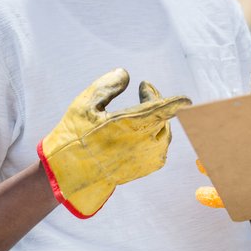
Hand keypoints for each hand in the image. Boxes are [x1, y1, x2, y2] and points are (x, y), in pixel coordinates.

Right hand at [39, 69, 190, 217]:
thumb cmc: (74, 138)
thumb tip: (126, 74)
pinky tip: (143, 129)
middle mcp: (145, 140)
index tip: (182, 97)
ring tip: (145, 108)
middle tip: (145, 90)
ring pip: (165, 130)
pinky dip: (157, 133)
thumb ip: (106, 87)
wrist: (68, 177)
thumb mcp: (83, 106)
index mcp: (132, 124)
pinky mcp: (148, 166)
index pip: (166, 108)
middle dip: (156, 100)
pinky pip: (162, 145)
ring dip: (159, 117)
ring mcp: (149, 155)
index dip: (176, 100)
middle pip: (164, 115)